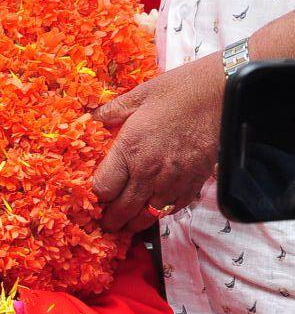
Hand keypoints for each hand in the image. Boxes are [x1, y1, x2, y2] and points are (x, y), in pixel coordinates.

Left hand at [90, 55, 224, 230]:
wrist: (224, 94)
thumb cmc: (181, 90)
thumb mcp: (139, 95)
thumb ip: (111, 111)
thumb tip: (90, 119)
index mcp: (130, 150)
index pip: (103, 189)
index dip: (96, 195)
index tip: (96, 194)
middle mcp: (149, 173)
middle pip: (123, 210)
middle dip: (112, 219)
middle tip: (107, 222)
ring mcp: (173, 182)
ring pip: (147, 217)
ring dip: (134, 222)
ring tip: (127, 223)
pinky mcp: (194, 185)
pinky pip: (172, 210)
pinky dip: (160, 213)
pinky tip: (154, 208)